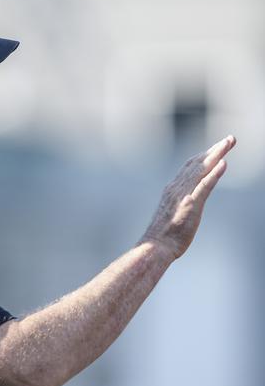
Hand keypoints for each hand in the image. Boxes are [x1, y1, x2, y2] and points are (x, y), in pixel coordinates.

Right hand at [141, 135, 235, 259]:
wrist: (155, 246)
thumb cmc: (162, 236)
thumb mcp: (171, 215)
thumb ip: (178, 205)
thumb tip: (186, 204)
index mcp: (172, 190)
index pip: (189, 167)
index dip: (204, 156)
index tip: (216, 148)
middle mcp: (176, 188)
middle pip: (197, 163)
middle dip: (214, 150)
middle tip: (230, 139)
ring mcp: (183, 195)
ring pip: (201, 169)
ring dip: (217, 154)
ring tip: (230, 143)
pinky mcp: (190, 204)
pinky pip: (204, 185)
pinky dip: (214, 173)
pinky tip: (224, 163)